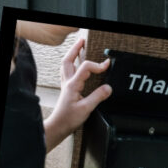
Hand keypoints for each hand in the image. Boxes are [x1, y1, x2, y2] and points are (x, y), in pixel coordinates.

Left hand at [43, 37, 111, 152]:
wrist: (59, 125)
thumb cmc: (69, 118)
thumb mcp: (86, 109)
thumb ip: (97, 97)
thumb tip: (108, 88)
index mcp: (73, 84)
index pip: (85, 67)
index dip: (97, 65)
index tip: (107, 65)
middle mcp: (67, 81)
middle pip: (68, 59)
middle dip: (76, 49)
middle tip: (83, 41)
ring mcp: (66, 84)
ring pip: (66, 64)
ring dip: (72, 54)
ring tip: (79, 48)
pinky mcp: (66, 88)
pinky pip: (67, 71)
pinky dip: (71, 64)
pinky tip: (75, 65)